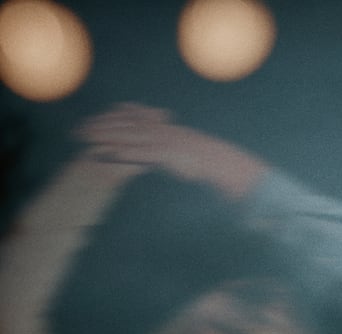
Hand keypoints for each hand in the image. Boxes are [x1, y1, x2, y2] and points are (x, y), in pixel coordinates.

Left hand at [75, 103, 266, 198]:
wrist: (221, 163)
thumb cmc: (198, 162)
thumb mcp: (173, 151)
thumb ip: (156, 151)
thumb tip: (140, 154)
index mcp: (159, 126)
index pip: (127, 117)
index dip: (106, 118)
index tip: (87, 124)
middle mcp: (157, 129)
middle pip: (122, 124)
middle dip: (98, 126)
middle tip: (76, 131)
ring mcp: (161, 141)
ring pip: (128, 136)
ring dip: (106, 137)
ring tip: (86, 140)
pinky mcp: (167, 154)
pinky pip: (143, 153)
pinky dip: (127, 153)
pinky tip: (112, 154)